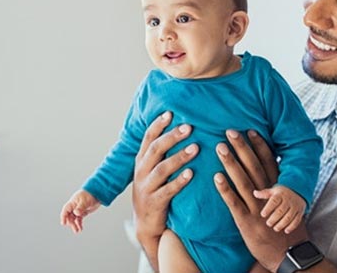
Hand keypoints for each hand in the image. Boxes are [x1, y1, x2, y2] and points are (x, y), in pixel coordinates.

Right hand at [60, 189, 99, 233]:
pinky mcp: (83, 212)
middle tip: (75, 229)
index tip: (63, 223)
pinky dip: (79, 223)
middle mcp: (74, 206)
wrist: (98, 192)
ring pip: (74, 219)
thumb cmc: (90, 194)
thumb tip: (76, 213)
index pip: (65, 210)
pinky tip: (80, 228)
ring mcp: (78, 209)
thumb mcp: (85, 201)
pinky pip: (79, 219)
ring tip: (77, 231)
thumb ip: (80, 207)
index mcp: (72, 203)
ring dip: (75, 225)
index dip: (63, 217)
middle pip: (69, 216)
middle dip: (71, 223)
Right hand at [132, 111, 198, 268]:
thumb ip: (160, 152)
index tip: (171, 113)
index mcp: (141, 160)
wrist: (145, 224)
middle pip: (155, 150)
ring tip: (195, 148)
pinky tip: (191, 174)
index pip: (148, 138)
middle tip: (189, 127)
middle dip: (172, 137)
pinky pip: (167, 190)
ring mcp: (146, 187)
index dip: (158, 125)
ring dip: (179, 157)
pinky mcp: (154, 203)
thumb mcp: (151, 170)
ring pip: (162, 169)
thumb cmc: (154, 190)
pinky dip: (179, 181)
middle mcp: (141, 171)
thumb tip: (180, 127)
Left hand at [214, 129, 303, 271]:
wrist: (288, 254)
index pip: (268, 162)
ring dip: (231, 163)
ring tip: (220, 147)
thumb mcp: (286, 204)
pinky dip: (225, 189)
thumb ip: (276, 187)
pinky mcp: (246, 222)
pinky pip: (234, 203)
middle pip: (254, 167)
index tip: (250, 129)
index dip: (259, 145)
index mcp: (277, 190)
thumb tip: (269, 168)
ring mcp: (257, 208)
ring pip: (243, 181)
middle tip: (230, 131)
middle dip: (242, 148)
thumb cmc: (285, 227)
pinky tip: (216, 176)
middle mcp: (267, 196)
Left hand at [254, 185, 305, 233]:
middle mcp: (288, 200)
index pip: (274, 201)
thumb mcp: (273, 191)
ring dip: (282, 224)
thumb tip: (254, 193)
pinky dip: (292, 226)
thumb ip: (264, 193)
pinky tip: (286, 230)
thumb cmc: (282, 193)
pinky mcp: (300, 212)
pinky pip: (297, 220)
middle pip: (281, 210)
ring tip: (275, 228)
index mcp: (280, 195)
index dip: (268, 208)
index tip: (262, 214)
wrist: (298, 191)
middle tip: (268, 223)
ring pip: (289, 217)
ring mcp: (295, 206)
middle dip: (274, 218)